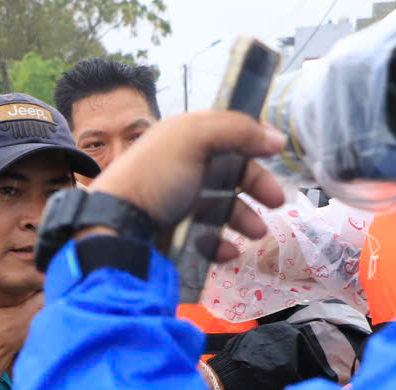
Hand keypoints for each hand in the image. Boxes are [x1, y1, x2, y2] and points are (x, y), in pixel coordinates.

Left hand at [86, 110, 288, 260]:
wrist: (117, 225)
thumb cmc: (155, 176)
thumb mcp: (194, 138)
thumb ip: (238, 131)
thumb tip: (276, 138)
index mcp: (183, 139)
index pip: (227, 135)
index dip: (253, 142)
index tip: (277, 154)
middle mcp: (181, 168)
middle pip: (229, 173)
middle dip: (255, 185)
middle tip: (277, 202)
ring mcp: (176, 202)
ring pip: (220, 207)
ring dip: (243, 218)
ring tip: (257, 233)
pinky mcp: (172, 232)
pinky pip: (203, 237)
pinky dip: (220, 245)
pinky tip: (229, 252)